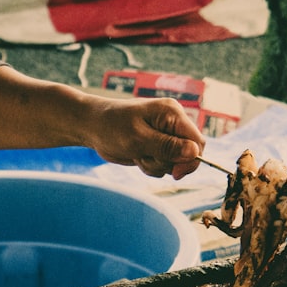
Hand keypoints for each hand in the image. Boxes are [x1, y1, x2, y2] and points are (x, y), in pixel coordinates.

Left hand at [0, 67, 206, 179]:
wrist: (89, 126)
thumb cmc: (110, 127)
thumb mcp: (138, 138)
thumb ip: (167, 146)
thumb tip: (194, 152)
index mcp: (172, 113)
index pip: (197, 141)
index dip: (191, 160)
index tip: (175, 173)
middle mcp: (172, 123)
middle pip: (189, 154)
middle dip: (170, 163)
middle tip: (148, 159)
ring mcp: (165, 135)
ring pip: (175, 162)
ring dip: (157, 165)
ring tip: (137, 154)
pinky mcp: (157, 146)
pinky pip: (164, 165)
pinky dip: (151, 166)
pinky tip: (136, 156)